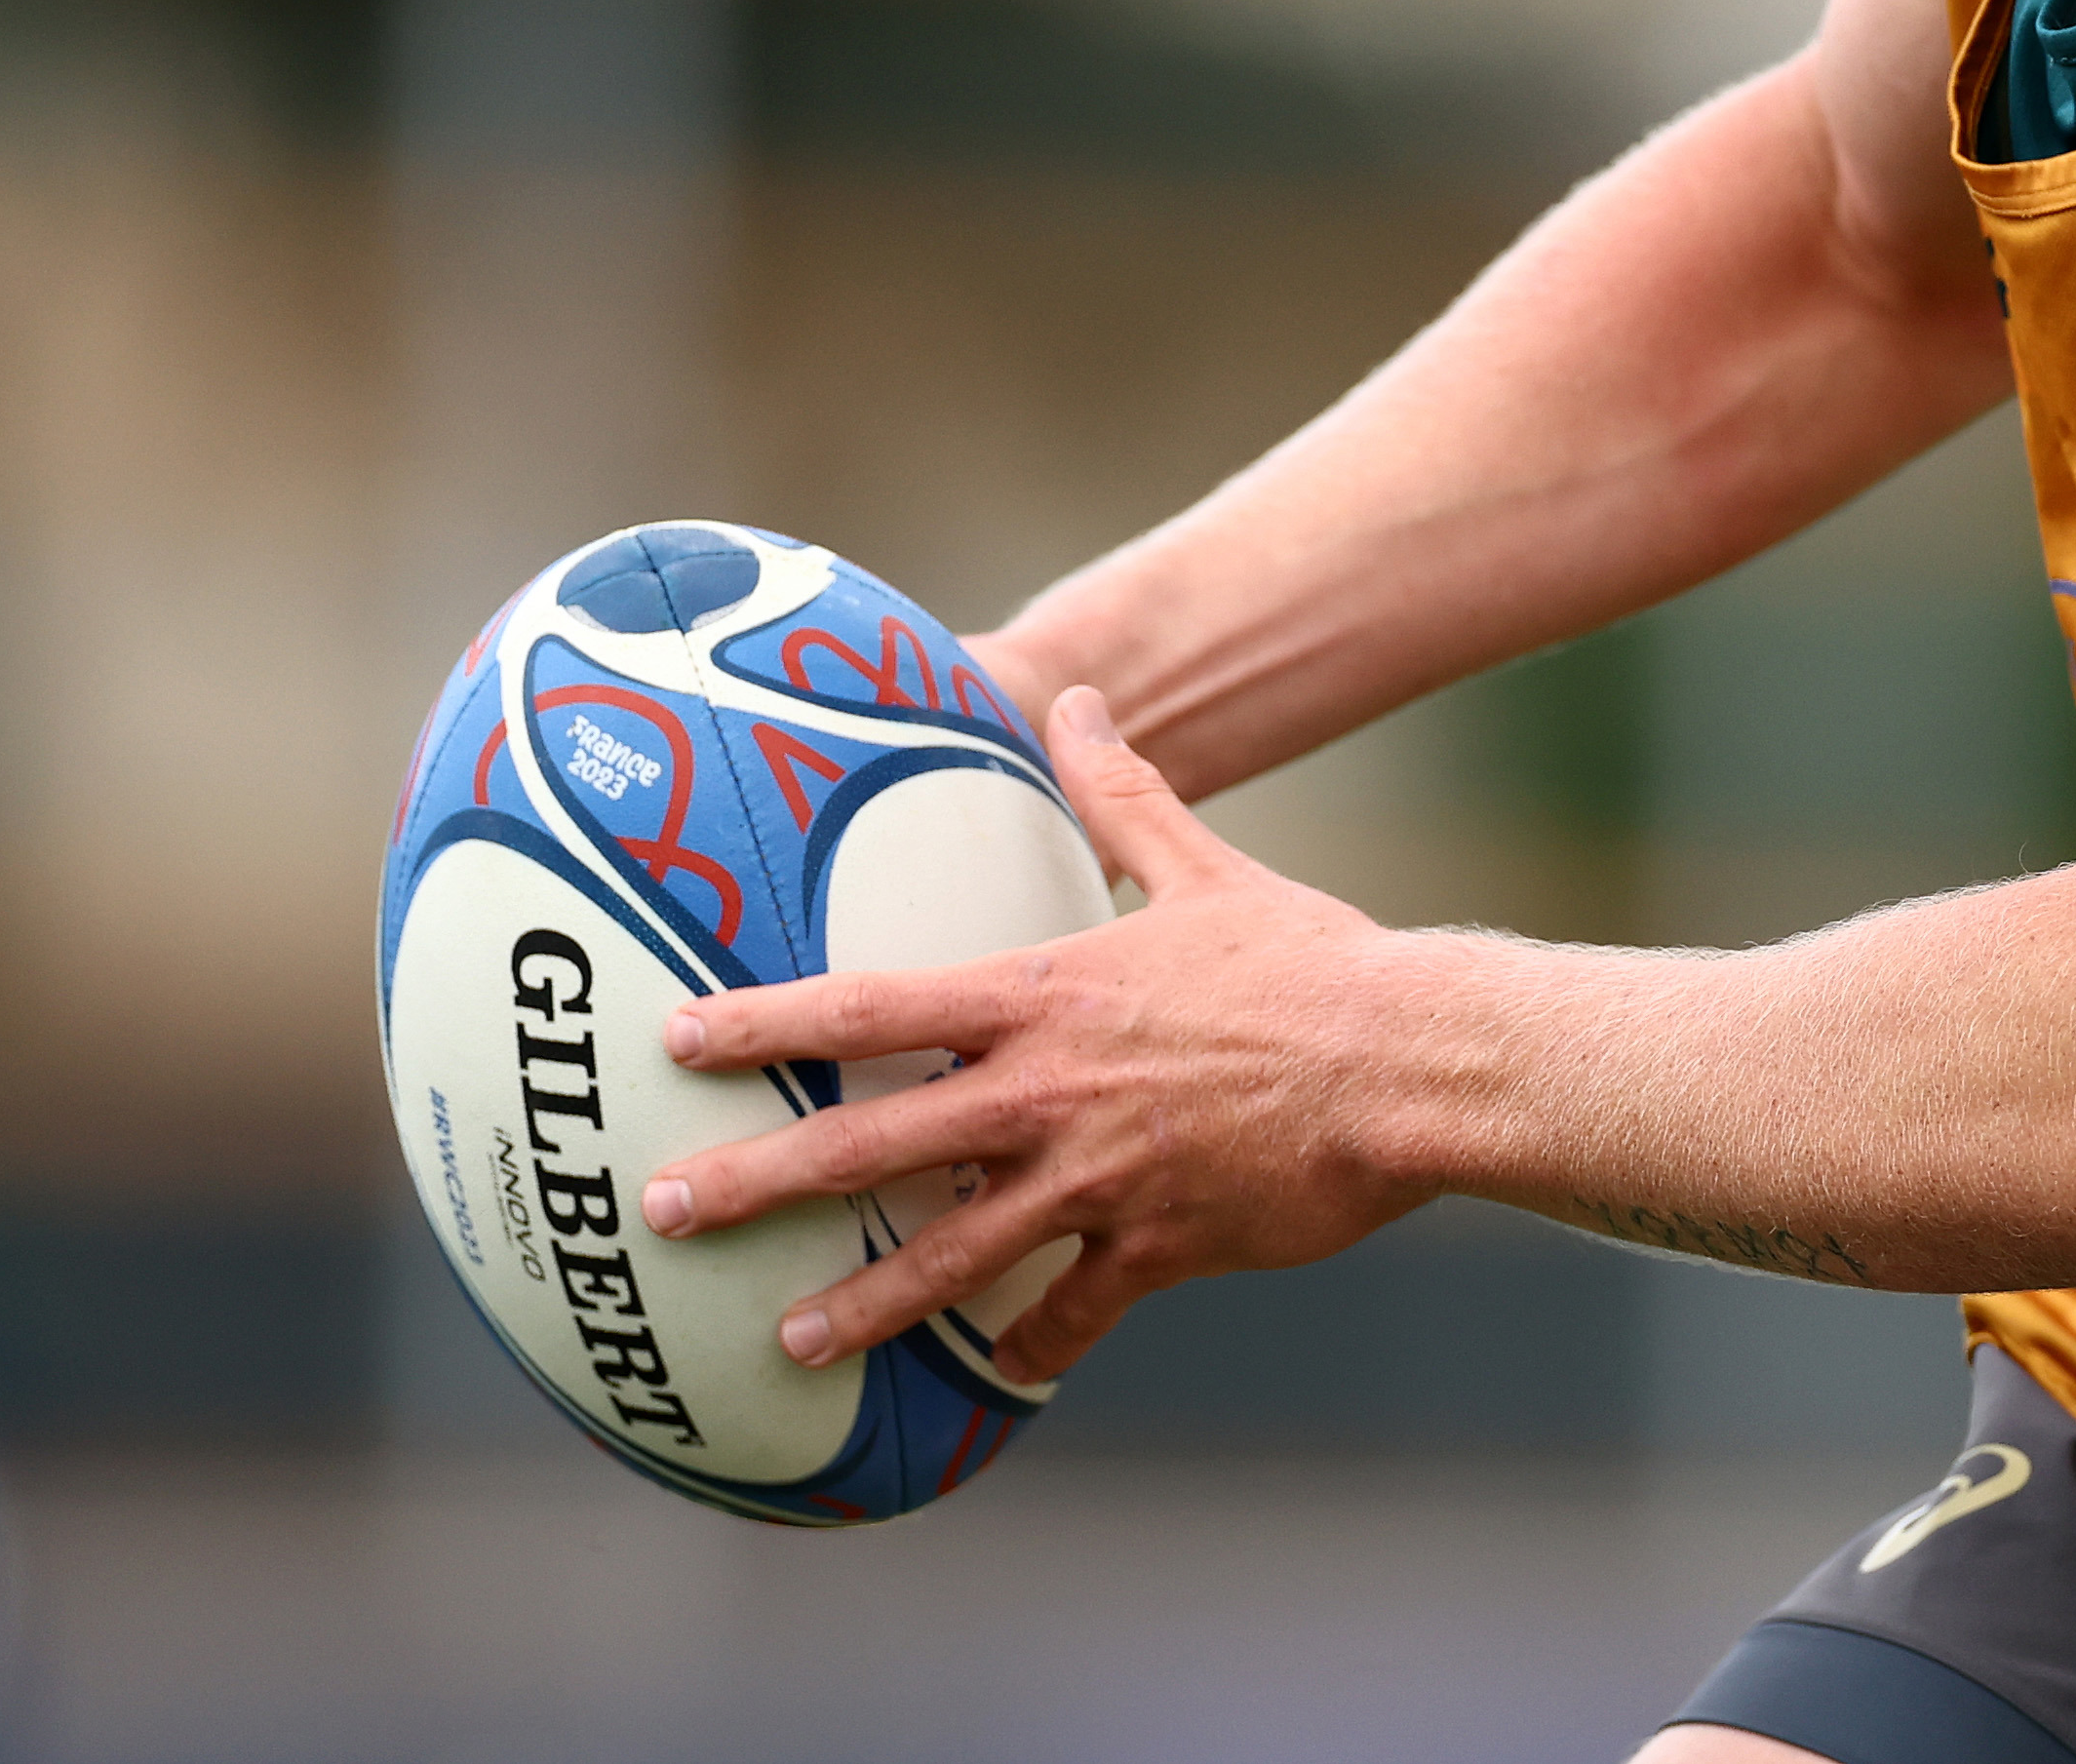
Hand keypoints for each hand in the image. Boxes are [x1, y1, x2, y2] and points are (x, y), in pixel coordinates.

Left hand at [636, 685, 1432, 1384]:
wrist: (1410, 1061)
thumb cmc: (1311, 961)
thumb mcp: (1208, 867)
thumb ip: (1123, 797)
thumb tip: (1075, 702)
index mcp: (1049, 994)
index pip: (875, 1007)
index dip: (769, 1022)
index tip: (683, 1040)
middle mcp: (1052, 1091)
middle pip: (874, 1144)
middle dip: (760, 1180)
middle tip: (665, 1211)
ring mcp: (1098, 1176)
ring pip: (951, 1254)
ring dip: (863, 1301)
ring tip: (787, 1340)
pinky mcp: (1157, 1245)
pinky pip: (1076, 1309)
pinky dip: (1038, 1342)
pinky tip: (1008, 1374)